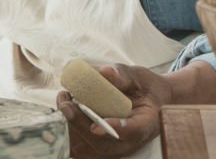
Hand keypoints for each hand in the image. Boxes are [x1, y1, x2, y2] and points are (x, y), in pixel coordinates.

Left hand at [56, 64, 172, 158]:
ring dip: (73, 124)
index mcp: (146, 122)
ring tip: (63, 100)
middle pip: (105, 142)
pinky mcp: (105, 140)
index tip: (96, 127)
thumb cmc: (146, 87)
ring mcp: (117, 142)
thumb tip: (105, 71)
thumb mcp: (139, 76)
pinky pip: (86, 140)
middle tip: (66, 105)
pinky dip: (73, 125)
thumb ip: (123, 75)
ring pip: (92, 144)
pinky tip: (65, 104)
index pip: (134, 130)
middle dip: (81, 124)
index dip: (116, 128)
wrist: (151, 99)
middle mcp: (131, 138)